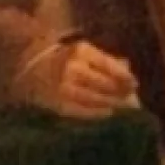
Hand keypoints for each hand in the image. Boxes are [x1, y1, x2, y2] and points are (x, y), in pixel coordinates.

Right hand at [17, 40, 138, 118]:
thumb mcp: (83, 53)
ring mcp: (64, 88)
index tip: (134, 84)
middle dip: (120, 92)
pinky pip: (83, 111)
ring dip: (112, 103)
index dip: (125, 77)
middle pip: (105, 83)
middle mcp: (72, 69)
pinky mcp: (58, 103)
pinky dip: (98, 112)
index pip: (109, 66)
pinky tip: (107, 112)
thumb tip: (128, 74)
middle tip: (129, 98)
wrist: (31, 70)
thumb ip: (105, 61)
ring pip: (96, 98)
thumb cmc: (64, 60)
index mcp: (81, 51)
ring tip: (121, 106)